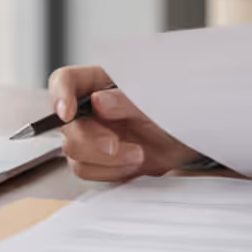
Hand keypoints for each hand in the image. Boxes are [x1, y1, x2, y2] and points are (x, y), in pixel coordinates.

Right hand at [47, 65, 201, 182]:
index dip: (60, 94)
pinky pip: (87, 170)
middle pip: (66, 124)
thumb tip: (98, 101)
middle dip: (90, 140)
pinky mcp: (97, 159)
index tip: (66, 113)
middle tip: (114, 145)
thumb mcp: (156, 101)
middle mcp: (89, 108)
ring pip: (73, 151)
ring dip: (105, 159)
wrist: (191, 141)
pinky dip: (110, 171)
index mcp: (98, 81)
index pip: (64, 80)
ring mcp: (91, 134)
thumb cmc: (174, 111)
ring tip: (137, 155)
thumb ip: (127, 100)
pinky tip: (132, 165)